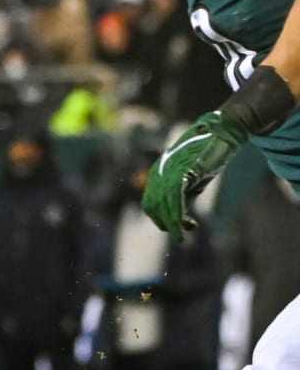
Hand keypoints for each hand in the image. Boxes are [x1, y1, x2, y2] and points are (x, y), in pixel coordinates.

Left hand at [142, 110, 246, 242]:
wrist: (220, 133)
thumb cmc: (206, 157)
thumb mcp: (191, 181)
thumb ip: (182, 197)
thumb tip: (179, 220)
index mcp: (158, 174)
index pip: (150, 203)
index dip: (160, 218)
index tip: (176, 227)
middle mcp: (159, 173)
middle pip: (152, 206)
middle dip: (164, 223)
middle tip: (179, 235)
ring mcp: (170, 171)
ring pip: (163, 204)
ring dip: (171, 223)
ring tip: (180, 236)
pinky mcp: (183, 170)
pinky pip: (175, 196)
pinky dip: (178, 213)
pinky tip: (185, 223)